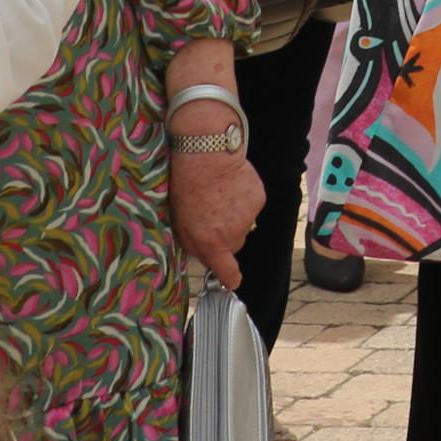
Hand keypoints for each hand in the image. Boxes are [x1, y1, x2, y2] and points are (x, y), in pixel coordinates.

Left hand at [168, 143, 260, 289]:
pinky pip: (253, 208)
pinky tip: (233, 188)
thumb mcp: (181, 223)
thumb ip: (195, 244)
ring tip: (221, 198)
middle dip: (226, 236)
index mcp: (211, 242)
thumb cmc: (187, 190)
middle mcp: (233, 233)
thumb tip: (207, 254)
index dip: (231, 278)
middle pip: (235, 244)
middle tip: (212, 217)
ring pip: (244, 225)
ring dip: (235, 217)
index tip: (233, 282)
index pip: (227, 270)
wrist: (207, 157)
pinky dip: (245, 201)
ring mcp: (249, 216)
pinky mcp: (259, 199)